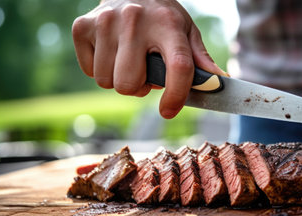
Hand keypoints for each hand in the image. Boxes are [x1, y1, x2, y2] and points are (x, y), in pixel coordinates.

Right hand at [72, 0, 226, 117]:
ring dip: (120, 80)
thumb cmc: (162, 18)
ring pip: (107, 82)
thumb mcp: (186, 32)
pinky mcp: (82, 26)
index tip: (168, 111)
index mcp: (168, 24)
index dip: (175, 95)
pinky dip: (101, 70)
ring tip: (129, 61)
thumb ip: (201, 59)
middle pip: (128, 84)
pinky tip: (112, 53)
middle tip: (144, 72)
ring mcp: (105, 22)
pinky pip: (90, 72)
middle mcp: (135, 21)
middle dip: (138, 87)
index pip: (177, 67)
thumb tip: (218, 83)